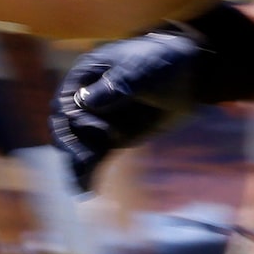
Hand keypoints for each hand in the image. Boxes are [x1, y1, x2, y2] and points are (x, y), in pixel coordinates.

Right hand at [49, 30, 211, 190]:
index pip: (67, 103)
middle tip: (87, 162)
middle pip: (67, 128)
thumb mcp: (141, 70)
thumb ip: (117, 85)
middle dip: (74, 147)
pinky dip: (90, 173)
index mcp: (83, 79)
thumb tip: (88, 101)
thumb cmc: (161, 63)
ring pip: (78, 147)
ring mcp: (96, 122)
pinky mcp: (110, 139)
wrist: (187, 76)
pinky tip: (88, 189)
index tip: (97, 130)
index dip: (74, 119)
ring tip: (81, 187)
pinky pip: (95, 157)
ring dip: (78, 166)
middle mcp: (83, 102)